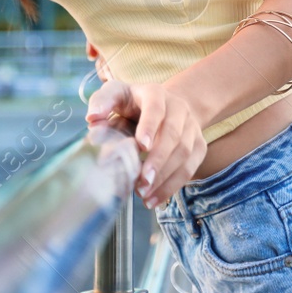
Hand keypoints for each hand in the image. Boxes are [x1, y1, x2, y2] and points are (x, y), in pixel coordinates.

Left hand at [85, 80, 206, 207]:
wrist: (167, 106)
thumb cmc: (133, 104)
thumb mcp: (116, 95)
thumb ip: (102, 102)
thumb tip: (92, 119)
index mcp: (154, 93)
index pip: (156, 107)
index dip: (150, 126)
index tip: (141, 146)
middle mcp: (178, 107)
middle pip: (173, 133)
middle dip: (158, 160)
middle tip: (142, 181)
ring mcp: (191, 126)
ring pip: (184, 152)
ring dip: (165, 176)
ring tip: (144, 194)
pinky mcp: (198, 144)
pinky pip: (191, 167)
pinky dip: (173, 185)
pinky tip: (155, 198)